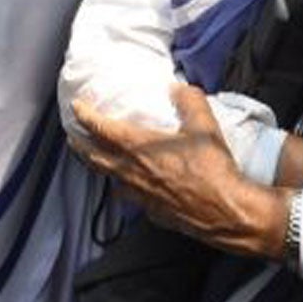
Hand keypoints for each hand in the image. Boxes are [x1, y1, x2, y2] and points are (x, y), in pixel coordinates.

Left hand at [72, 80, 285, 261]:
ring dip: (100, 168)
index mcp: (140, 148)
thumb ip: (189, 101)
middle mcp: (133, 173)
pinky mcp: (153, 213)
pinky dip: (127, 189)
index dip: (85, 116)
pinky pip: (132, 199)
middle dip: (80, 146)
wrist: (228, 212)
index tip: (76, 107)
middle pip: (94, 159)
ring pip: (110, 180)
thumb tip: (179, 88)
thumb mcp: (205, 126)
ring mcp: (141, 197)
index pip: (101, 129)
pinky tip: (132, 187)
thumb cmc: (214, 170)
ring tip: (97, 160)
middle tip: (73, 137)